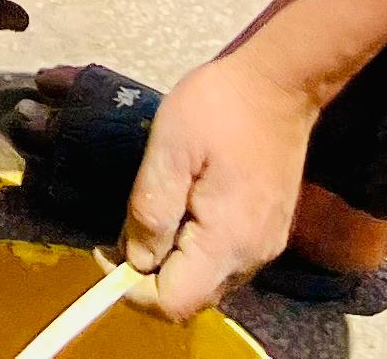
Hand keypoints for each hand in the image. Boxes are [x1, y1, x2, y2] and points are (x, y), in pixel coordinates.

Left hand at [123, 48, 319, 321]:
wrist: (280, 84)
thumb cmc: (221, 107)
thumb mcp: (170, 148)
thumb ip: (150, 209)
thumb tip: (133, 258)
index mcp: (227, 241)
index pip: (174, 303)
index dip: (132, 288)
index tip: (106, 250)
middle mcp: (252, 256)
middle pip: (191, 297)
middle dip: (149, 275)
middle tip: (124, 228)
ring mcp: (265, 245)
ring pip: (207, 281)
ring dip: (172, 262)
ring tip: (154, 212)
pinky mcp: (268, 230)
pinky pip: (223, 260)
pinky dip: (194, 249)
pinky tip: (182, 206)